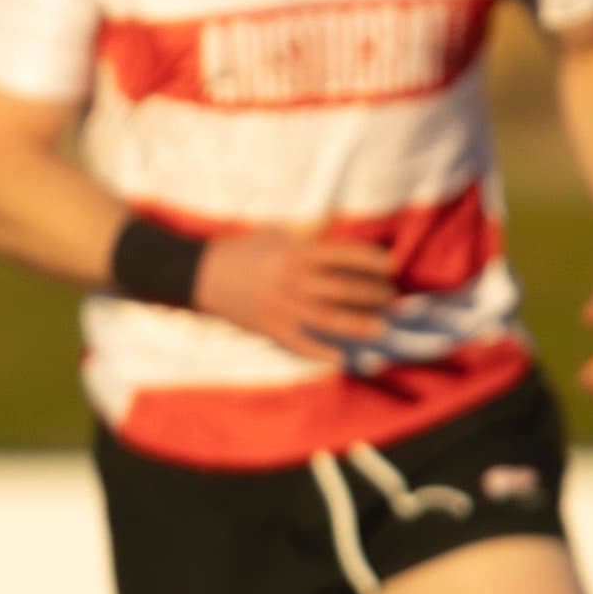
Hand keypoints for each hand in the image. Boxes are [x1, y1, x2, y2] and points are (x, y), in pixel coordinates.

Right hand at [194, 231, 395, 361]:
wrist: (201, 274)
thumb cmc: (244, 250)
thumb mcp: (277, 234)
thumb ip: (308, 238)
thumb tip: (344, 245)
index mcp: (298, 252)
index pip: (347, 255)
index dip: (373, 261)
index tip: (391, 266)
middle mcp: (295, 279)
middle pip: (346, 289)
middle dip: (375, 294)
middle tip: (391, 298)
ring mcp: (283, 306)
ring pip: (331, 319)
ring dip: (360, 325)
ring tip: (382, 328)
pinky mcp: (271, 328)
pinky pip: (301, 344)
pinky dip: (322, 353)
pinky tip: (342, 359)